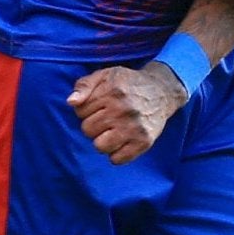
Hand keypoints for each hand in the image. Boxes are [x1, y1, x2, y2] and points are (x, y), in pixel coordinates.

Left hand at [69, 63, 187, 164]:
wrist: (161, 91)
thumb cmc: (128, 83)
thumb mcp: (105, 75)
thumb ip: (84, 85)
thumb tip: (71, 102)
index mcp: (111, 92)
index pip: (80, 112)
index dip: (86, 110)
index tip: (99, 106)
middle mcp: (123, 110)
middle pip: (88, 130)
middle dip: (93, 125)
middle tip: (106, 119)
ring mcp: (134, 127)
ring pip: (100, 146)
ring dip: (103, 141)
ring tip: (112, 132)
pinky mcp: (144, 142)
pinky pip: (117, 159)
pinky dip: (116, 154)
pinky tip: (122, 142)